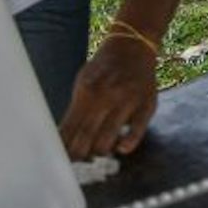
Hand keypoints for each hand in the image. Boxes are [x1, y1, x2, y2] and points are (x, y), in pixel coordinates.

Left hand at [57, 37, 158, 158]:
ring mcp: (128, 101)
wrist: (133, 46)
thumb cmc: (104, 68)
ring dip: (100, 151)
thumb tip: (64, 139)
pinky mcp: (147, 105)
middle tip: (78, 162)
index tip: (60, 160)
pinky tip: (121, 148)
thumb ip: (76, 109)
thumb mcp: (84, 81)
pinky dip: (128, 144)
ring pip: (108, 138)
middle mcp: (107, 96)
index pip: (70, 127)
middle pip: (86, 136)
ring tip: (97, 152)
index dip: (64, 147)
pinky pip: (137, 131)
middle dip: (79, 154)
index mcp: (87, 90)